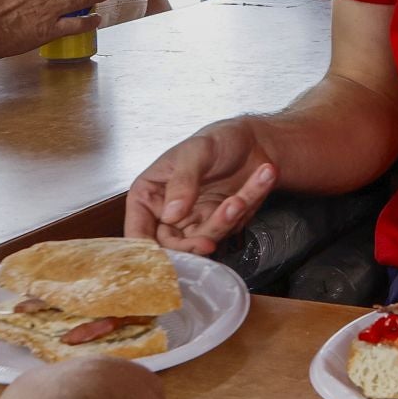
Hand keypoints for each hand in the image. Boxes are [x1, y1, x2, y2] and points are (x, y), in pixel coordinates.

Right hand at [124, 118, 277, 253]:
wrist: (254, 140)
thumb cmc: (218, 139)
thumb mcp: (196, 152)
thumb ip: (182, 182)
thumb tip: (170, 214)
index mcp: (149, 194)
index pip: (137, 231)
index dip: (146, 251)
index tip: (163, 259)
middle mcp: (168, 213)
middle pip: (170, 247)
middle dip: (193, 244)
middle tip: (208, 241)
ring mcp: (194, 221)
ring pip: (203, 240)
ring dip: (225, 220)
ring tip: (240, 198)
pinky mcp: (220, 224)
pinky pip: (230, 228)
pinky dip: (245, 208)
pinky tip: (260, 180)